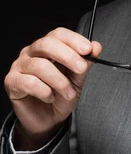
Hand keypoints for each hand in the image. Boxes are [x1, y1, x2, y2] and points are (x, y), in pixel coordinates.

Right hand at [4, 27, 101, 148]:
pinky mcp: (12, 82)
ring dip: (59, 81)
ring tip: (68, 92)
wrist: (48, 119)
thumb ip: (85, 63)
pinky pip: (29, 82)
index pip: (59, 34)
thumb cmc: (60, 96)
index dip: (74, 40)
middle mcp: (31, 53)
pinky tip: (50, 97)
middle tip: (81, 68)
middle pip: (46, 44)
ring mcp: (20, 66)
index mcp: (48, 47)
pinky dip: (44, 91)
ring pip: (40, 65)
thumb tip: (96, 47)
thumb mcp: (77, 79)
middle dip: (68, 56)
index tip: (88, 49)